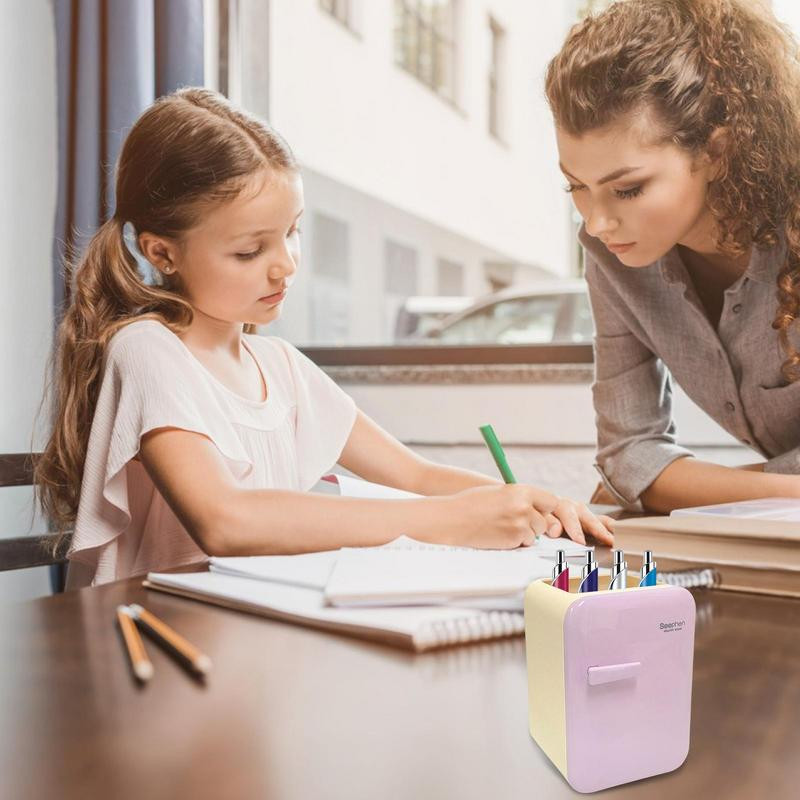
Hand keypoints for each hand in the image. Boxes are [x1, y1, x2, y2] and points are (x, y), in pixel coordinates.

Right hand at [442, 484, 559, 548]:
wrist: (454, 518)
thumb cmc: (473, 504)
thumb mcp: (499, 493)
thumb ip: (520, 498)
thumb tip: (537, 508)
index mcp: (521, 491)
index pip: (551, 501)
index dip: (544, 508)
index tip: (538, 511)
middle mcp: (524, 507)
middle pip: (544, 521)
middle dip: (534, 524)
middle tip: (515, 522)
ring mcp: (520, 524)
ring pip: (535, 534)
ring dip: (524, 534)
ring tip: (503, 527)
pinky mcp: (513, 539)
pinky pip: (523, 543)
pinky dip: (514, 542)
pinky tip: (499, 534)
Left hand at [542, 497, 614, 545]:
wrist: (533, 505)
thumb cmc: (536, 513)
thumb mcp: (537, 516)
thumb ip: (546, 522)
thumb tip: (556, 531)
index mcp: (558, 504)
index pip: (568, 515)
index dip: (574, 528)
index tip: (580, 541)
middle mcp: (573, 506)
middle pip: (588, 517)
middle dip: (598, 529)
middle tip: (608, 540)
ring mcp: (582, 512)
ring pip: (597, 519)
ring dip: (608, 529)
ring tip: (619, 539)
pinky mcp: (588, 518)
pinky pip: (602, 522)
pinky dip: (611, 529)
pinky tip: (621, 536)